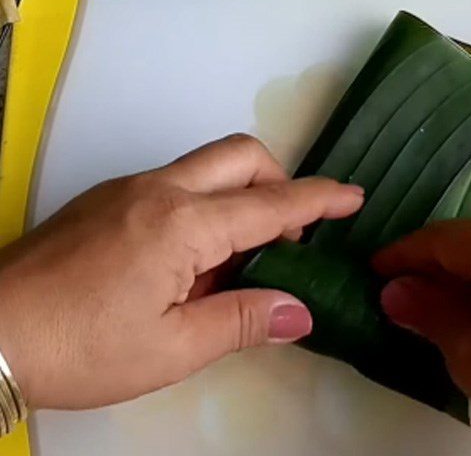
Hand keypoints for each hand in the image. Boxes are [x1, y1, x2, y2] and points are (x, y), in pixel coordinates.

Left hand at [0, 134, 362, 409]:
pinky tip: (187, 261)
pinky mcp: (107, 196)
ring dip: (240, 194)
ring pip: (207, 164)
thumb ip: (242, 322)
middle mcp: (162, 189)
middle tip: (289, 232)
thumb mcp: (170, 349)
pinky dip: (204, 204)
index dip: (321, 199)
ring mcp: (130, 187)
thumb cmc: (81, 347)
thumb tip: (301, 312)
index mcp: (184, 225)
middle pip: (242, 155)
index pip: (272, 203)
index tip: (356, 195)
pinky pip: (175, 182)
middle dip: (280, 180)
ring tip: (236, 258)